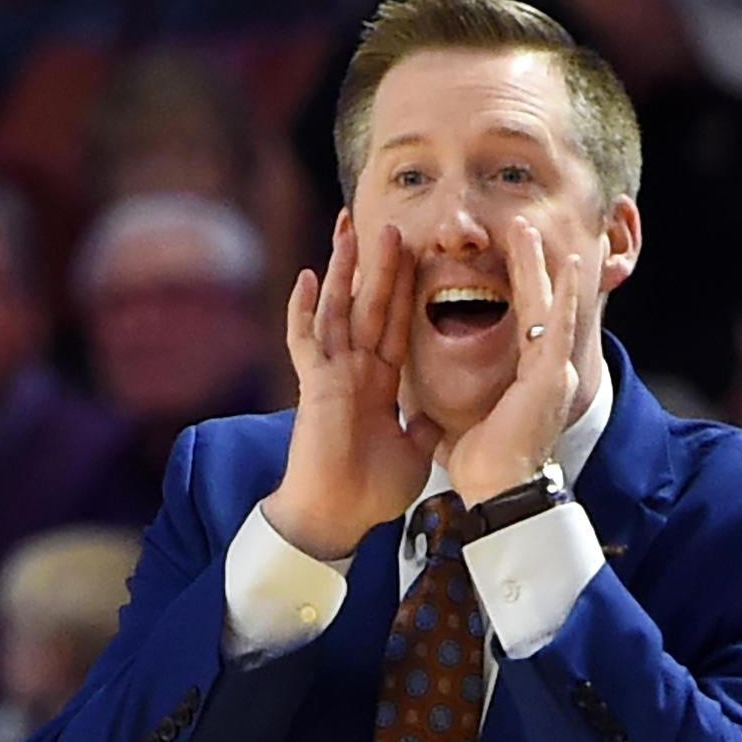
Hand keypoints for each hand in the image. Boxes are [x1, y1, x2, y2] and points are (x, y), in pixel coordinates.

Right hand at [263, 218, 441, 558]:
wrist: (339, 517)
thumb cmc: (371, 490)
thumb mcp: (413, 451)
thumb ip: (422, 425)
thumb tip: (438, 413)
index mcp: (379, 381)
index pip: (395, 324)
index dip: (405, 289)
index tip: (415, 257)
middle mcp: (355, 370)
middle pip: (370, 305)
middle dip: (380, 265)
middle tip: (390, 224)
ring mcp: (332, 374)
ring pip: (339, 309)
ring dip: (344, 269)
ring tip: (351, 227)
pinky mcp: (315, 386)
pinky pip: (306, 341)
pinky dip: (303, 311)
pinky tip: (306, 277)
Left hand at [446, 217, 579, 505]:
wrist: (498, 492)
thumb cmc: (481, 464)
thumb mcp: (458, 418)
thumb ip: (448, 401)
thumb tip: (422, 402)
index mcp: (529, 380)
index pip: (522, 322)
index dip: (515, 289)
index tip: (504, 259)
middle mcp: (548, 371)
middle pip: (537, 305)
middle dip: (528, 265)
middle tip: (520, 228)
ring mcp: (553, 371)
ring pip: (547, 305)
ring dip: (539, 266)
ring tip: (528, 229)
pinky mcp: (553, 375)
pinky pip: (558, 324)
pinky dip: (566, 292)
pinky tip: (567, 262)